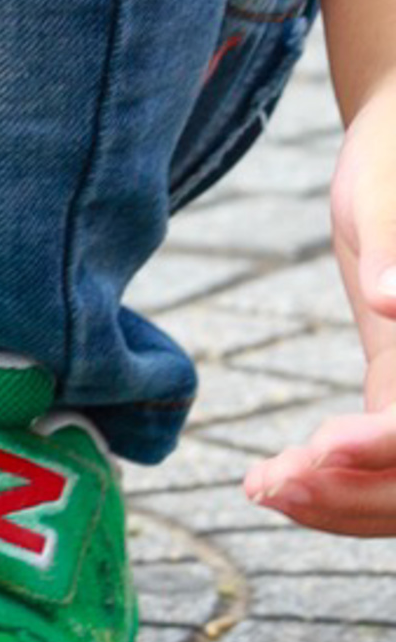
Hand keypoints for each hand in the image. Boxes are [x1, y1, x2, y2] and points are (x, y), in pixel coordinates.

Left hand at [243, 83, 395, 533]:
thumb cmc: (393, 155)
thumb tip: (388, 300)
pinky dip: (332, 480)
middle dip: (352, 494)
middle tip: (267, 484)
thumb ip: (391, 248)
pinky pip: (378, 454)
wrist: (390, 139)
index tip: (316, 448)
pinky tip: (270, 479)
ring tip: (259, 488)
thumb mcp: (383, 195)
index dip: (384, 447)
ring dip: (338, 502)